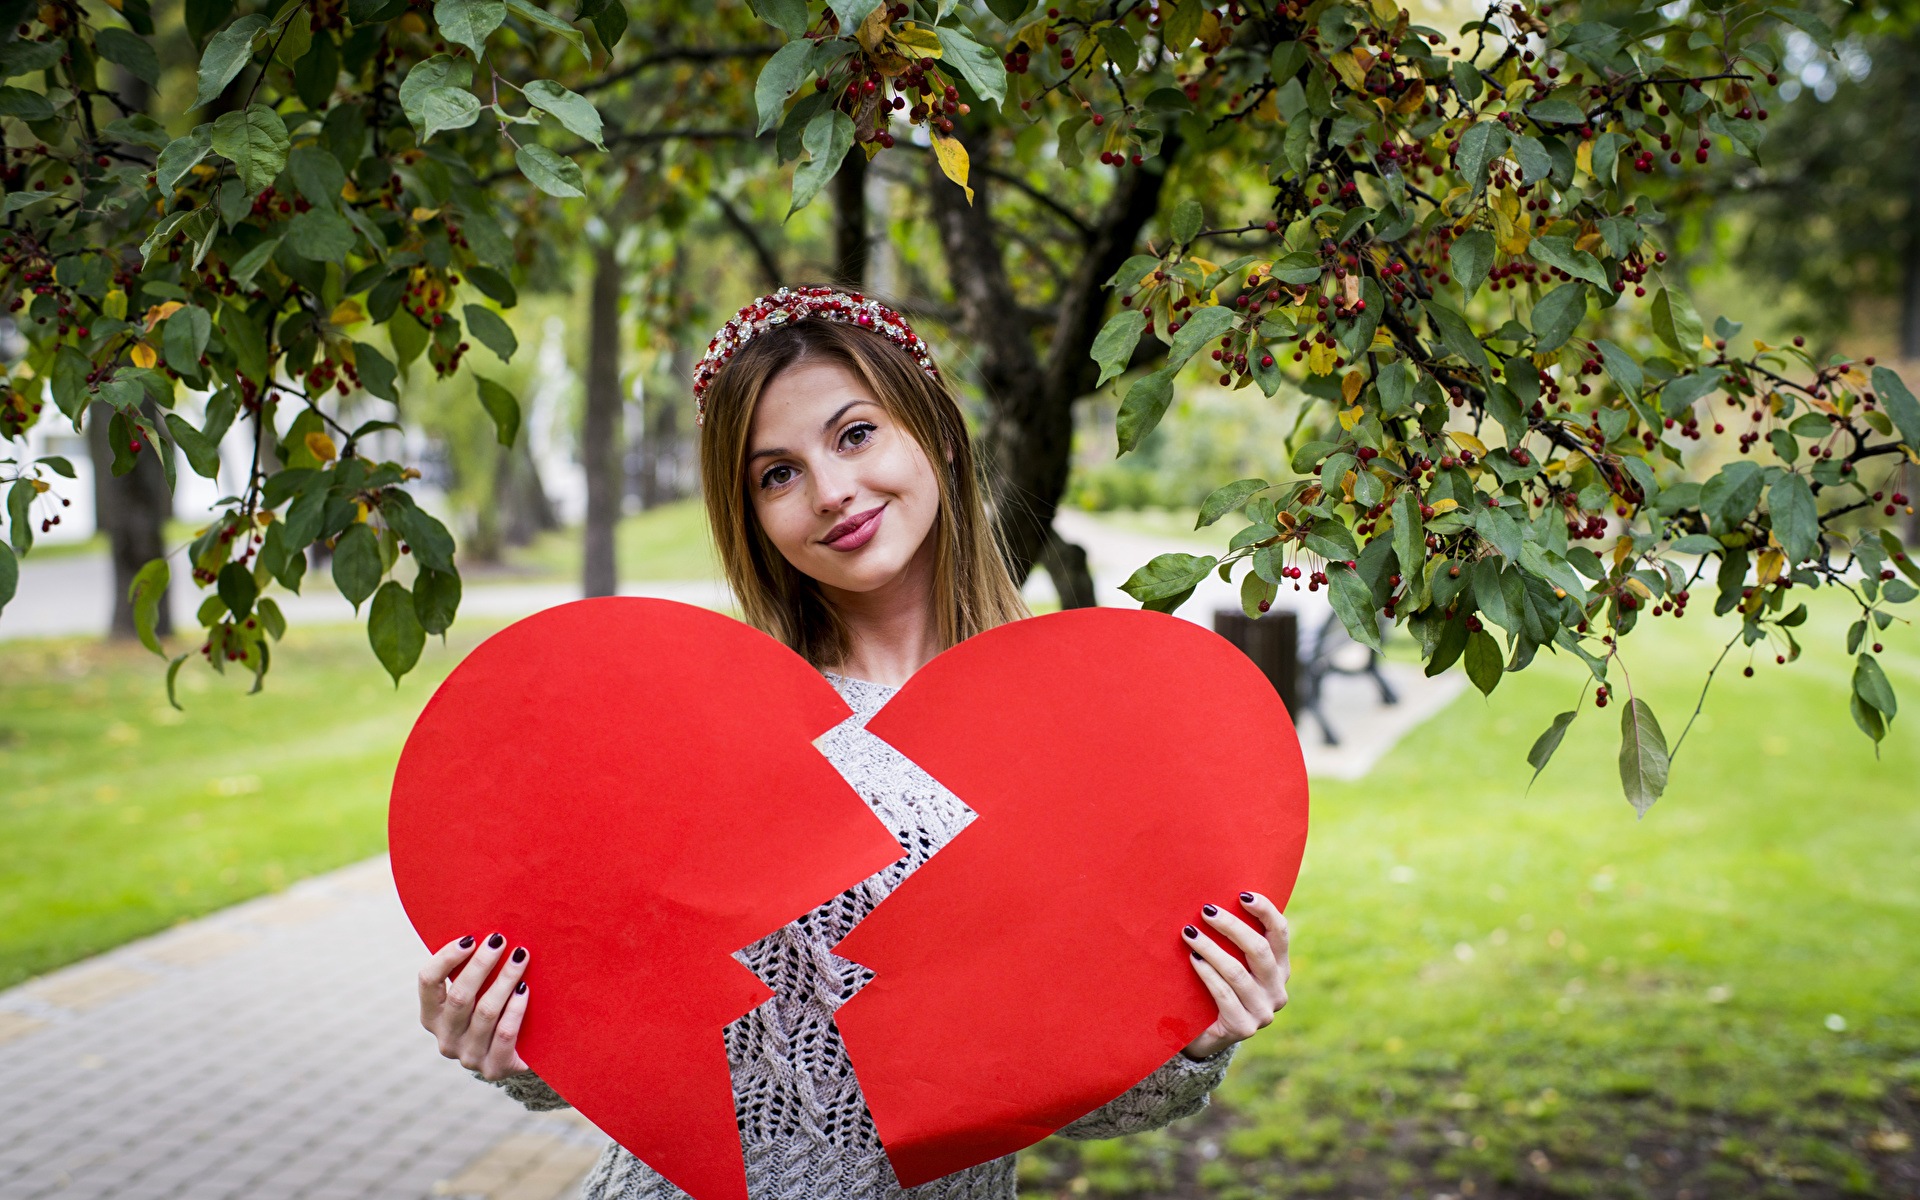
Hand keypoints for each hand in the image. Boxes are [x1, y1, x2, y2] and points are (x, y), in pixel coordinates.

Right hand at [418, 931, 533, 1079]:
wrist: (518, 1055)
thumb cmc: (496, 1010)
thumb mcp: (477, 993)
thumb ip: (471, 971)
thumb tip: (485, 932)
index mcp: (432, 1016)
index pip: (428, 982)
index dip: (446, 958)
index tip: (470, 938)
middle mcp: (446, 1038)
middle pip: (460, 996)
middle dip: (481, 964)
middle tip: (500, 940)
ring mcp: (468, 1056)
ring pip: (485, 1012)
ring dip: (505, 980)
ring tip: (521, 956)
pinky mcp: (494, 1067)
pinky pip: (505, 1033)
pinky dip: (516, 1008)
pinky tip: (526, 989)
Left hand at [1179, 891, 1290, 1060]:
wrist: (1202, 1034)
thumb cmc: (1214, 985)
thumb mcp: (1230, 960)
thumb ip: (1233, 939)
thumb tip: (1215, 901)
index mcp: (1280, 968)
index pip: (1280, 932)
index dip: (1265, 910)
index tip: (1242, 894)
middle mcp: (1277, 990)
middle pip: (1259, 949)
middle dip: (1231, 926)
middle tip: (1205, 911)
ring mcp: (1263, 1011)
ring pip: (1238, 972)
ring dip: (1211, 948)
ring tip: (1189, 933)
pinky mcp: (1244, 1028)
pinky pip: (1224, 994)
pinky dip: (1207, 973)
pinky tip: (1193, 959)